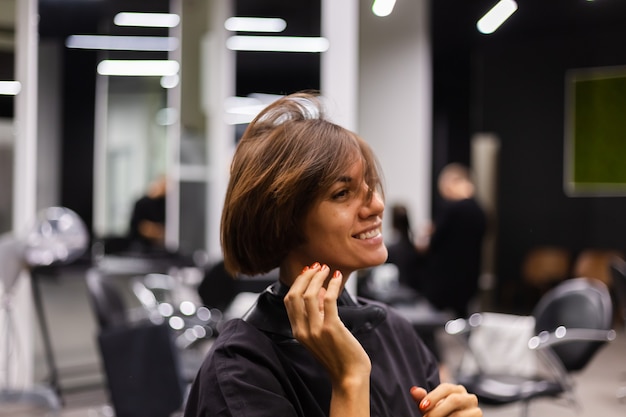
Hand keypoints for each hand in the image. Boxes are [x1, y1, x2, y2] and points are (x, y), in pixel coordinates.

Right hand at [283, 262, 370, 386]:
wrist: (349, 376)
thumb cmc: (338, 355)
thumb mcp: (321, 334)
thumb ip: (318, 313)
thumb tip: (321, 290)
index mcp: (298, 331)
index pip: (289, 300)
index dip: (297, 282)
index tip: (308, 271)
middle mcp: (303, 330)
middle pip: (296, 295)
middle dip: (306, 277)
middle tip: (317, 266)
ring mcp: (316, 330)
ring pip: (310, 295)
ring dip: (319, 278)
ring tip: (327, 269)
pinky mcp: (332, 328)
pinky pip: (329, 300)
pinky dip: (333, 285)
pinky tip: (338, 278)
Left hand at [410, 383, 480, 416]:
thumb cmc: (442, 415)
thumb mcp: (431, 407)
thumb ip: (423, 399)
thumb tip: (413, 390)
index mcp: (457, 390)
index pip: (446, 388)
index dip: (433, 397)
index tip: (422, 407)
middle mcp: (469, 397)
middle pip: (454, 400)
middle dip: (438, 411)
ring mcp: (476, 410)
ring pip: (459, 414)